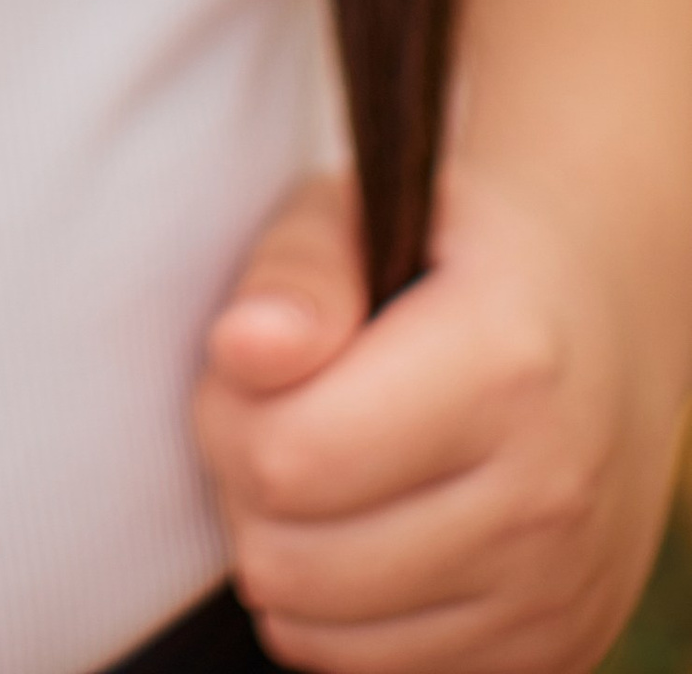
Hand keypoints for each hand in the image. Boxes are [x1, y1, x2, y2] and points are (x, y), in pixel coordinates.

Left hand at [196, 165, 683, 670]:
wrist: (605, 310)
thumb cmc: (453, 245)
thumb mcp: (363, 207)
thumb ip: (296, 272)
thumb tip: (243, 351)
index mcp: (504, 365)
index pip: (291, 457)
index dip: (228, 410)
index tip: (245, 364)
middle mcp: (547, 493)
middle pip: (295, 561)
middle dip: (243, 484)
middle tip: (272, 414)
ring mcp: (558, 589)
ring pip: (323, 635)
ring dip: (285, 554)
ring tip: (317, 466)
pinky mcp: (556, 651)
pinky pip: (379, 671)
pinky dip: (342, 612)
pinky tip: (367, 524)